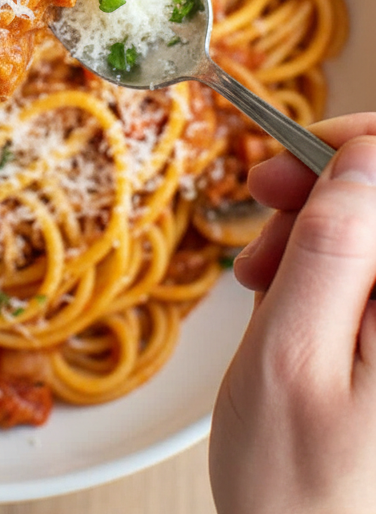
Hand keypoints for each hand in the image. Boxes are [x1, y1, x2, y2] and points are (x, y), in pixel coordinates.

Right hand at [209, 114, 375, 513]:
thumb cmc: (300, 490)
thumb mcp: (292, 355)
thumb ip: (332, 246)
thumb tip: (364, 154)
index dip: (352, 145)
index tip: (283, 166)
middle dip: (325, 191)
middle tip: (261, 218)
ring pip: (375, 232)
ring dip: (319, 232)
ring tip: (264, 278)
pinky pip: (370, 277)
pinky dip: (328, 269)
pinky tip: (290, 300)